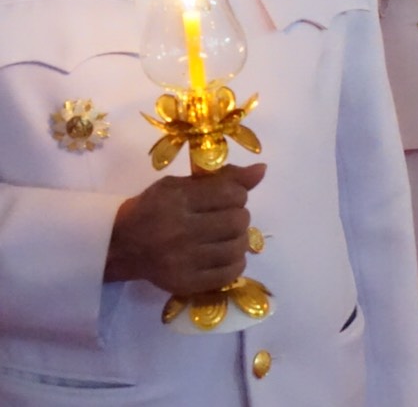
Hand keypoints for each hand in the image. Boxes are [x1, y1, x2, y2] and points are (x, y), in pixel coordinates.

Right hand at [104, 164, 265, 294]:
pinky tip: (223, 255)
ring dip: (238, 240)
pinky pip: (230, 273)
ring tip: (224, 237)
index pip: (232, 194)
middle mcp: (180, 231)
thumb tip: (261, 170)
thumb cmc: (153, 208)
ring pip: (238, 247)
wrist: (119, 246)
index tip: (227, 198)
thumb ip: (222, 177)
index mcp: (177, 200)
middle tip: (224, 218)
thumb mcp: (180, 184)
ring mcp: (183, 260)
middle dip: (238, 216)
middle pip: (238, 221)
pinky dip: (234, 262)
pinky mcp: (185, 283)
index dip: (237, 194)